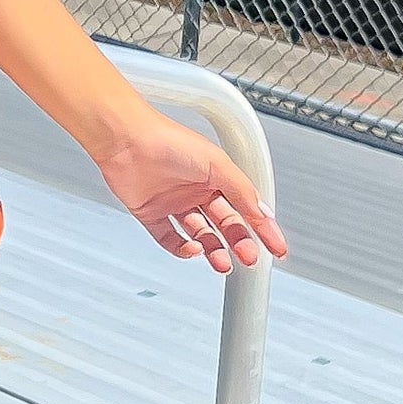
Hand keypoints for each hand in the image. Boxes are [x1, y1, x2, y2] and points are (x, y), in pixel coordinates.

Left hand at [92, 106, 287, 274]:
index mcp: (217, 176)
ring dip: (214, 250)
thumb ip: (242, 191)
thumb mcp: (217, 164)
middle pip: (225, 225)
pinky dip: (182, 248)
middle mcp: (197, 190)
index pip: (247, 208)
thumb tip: (262, 213)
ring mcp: (174, 203)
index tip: (277, 248)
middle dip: (240, 243)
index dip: (263, 229)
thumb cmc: (168, 140)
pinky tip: (192, 250)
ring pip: (201, 235)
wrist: (125, 140)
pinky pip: (170, 239)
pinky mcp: (151, 214)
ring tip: (223, 263)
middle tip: (249, 258)